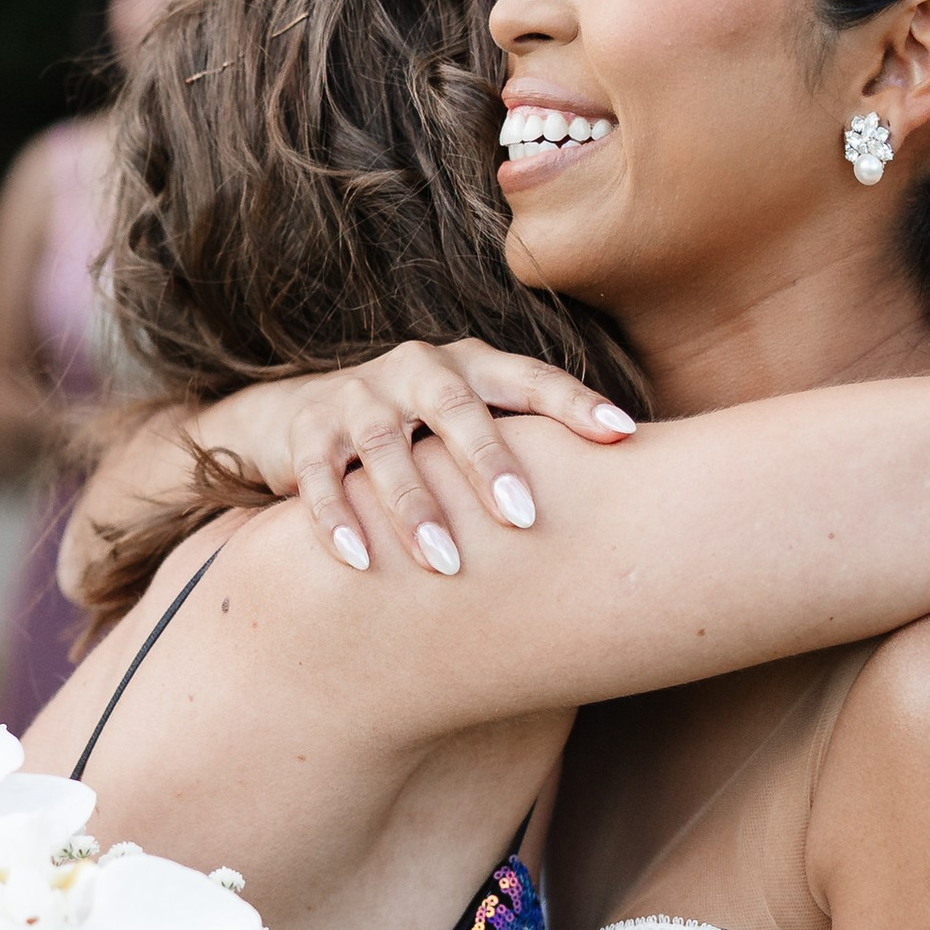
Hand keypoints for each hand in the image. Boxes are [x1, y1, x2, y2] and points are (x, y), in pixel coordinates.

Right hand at [200, 341, 639, 574]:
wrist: (297, 418)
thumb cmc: (420, 435)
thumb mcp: (475, 427)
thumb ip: (534, 445)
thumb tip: (633, 484)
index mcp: (470, 366)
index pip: (530, 379)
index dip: (576, 404)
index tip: (624, 437)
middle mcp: (415, 370)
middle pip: (455, 406)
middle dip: (489, 462)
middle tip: (525, 518)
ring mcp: (356, 398)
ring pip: (385, 445)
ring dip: (413, 504)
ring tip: (444, 563)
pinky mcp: (306, 435)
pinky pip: (318, 476)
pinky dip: (337, 518)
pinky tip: (362, 562)